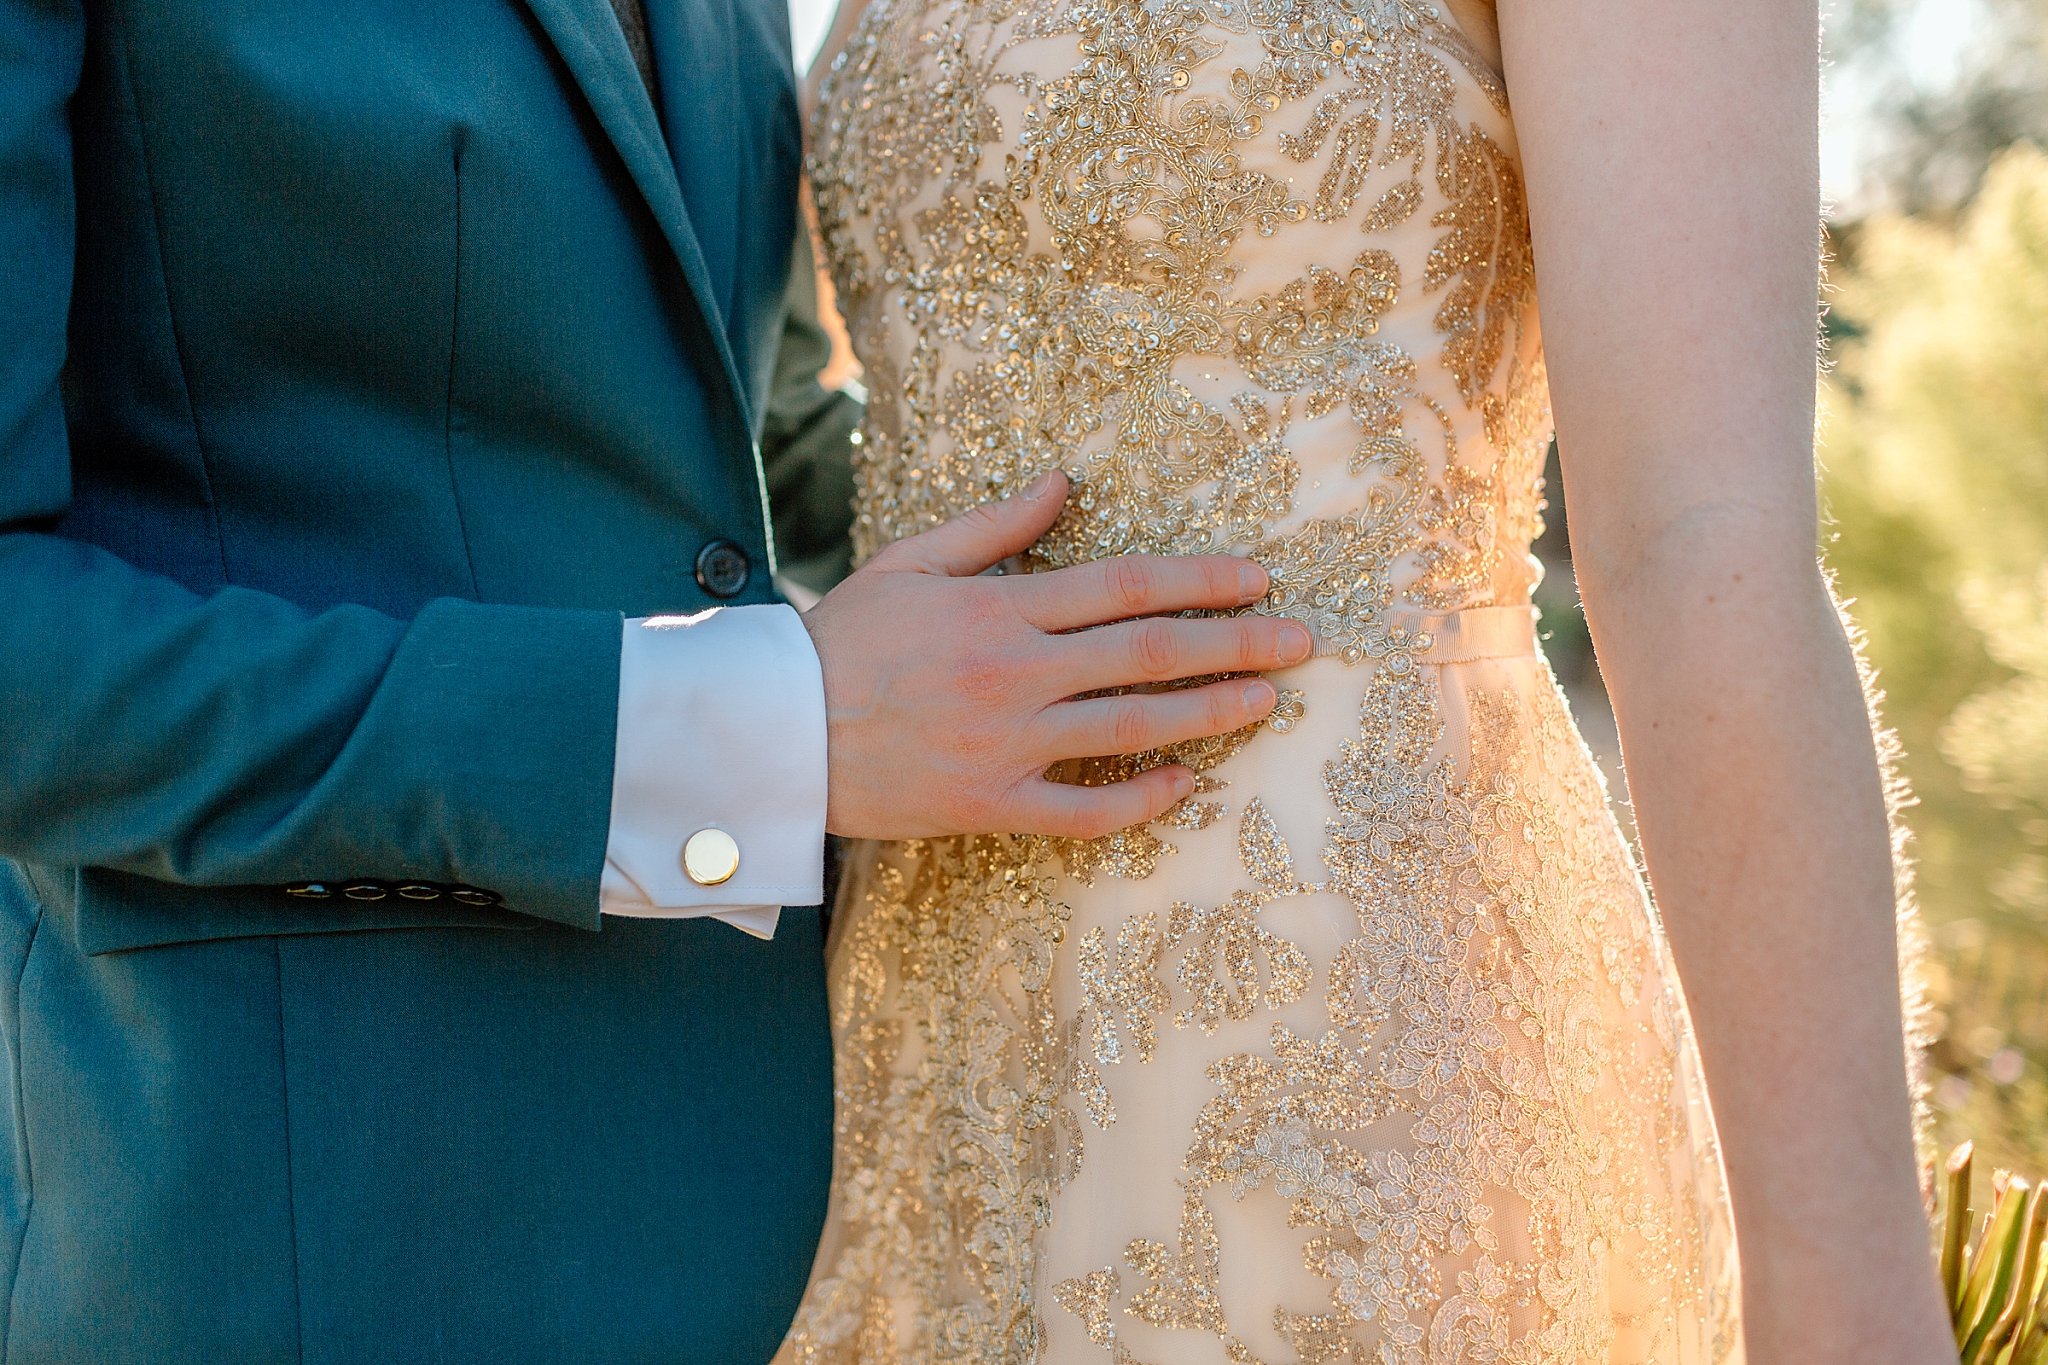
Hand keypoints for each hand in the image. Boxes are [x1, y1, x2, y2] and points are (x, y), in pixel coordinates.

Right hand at [802, 471, 1312, 840]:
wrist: (774, 731)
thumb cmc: (841, 639)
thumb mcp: (912, 561)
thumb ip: (995, 526)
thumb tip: (1065, 480)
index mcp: (1000, 608)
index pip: (1124, 586)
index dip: (1200, 581)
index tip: (1257, 580)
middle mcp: (1015, 674)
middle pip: (1148, 654)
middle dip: (1234, 644)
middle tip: (1301, 641)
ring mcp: (1007, 744)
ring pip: (1131, 729)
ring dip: (1209, 713)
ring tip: (1267, 701)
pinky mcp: (991, 805)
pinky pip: (1082, 810)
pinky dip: (1139, 801)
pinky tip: (1185, 786)